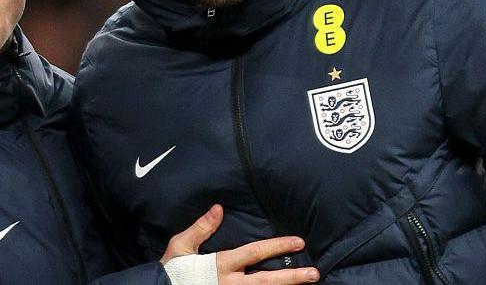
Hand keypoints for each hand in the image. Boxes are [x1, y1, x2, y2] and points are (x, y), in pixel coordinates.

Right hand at [162, 204, 319, 283]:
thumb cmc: (170, 270)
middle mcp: (230, 284)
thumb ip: (201, 227)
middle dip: (292, 277)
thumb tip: (219, 208)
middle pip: (267, 281)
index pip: (255, 253)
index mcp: (220, 265)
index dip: (278, 247)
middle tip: (314, 274)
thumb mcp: (181, 245)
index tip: (298, 242)